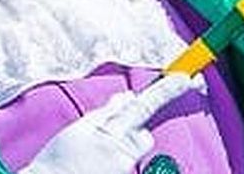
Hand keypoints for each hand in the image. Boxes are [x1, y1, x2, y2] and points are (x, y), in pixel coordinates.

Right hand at [18, 75, 199, 173]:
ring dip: (117, 150)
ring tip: (89, 158)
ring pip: (131, 152)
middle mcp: (123, 156)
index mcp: (112, 135)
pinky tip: (92, 167)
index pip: (145, 107)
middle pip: (142, 135)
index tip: (186, 79)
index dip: (167, 91)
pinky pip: (123, 166)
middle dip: (131, 132)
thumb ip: (106, 113)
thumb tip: (127, 98)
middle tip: (101, 139)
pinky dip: (111, 163)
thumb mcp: (79, 129)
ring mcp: (124, 171)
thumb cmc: (58, 160)